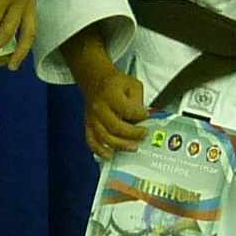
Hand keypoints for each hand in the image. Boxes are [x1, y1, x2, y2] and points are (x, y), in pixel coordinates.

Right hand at [65, 31, 150, 160]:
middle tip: (144, 134)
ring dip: (120, 145)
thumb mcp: (132, 84)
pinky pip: (92, 141)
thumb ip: (138, 100)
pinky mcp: (88, 125)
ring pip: (105, 137)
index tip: (146, 116)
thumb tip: (142, 116)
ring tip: (133, 147)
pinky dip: (100, 151)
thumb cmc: (115, 83)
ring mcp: (92, 118)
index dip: (139, 116)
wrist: (95, 79)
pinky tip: (110, 155)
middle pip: (116, 127)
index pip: (127, 110)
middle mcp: (99, 108)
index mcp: (111, 94)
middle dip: (132, 134)